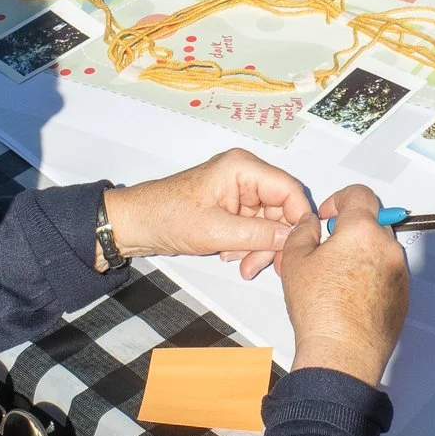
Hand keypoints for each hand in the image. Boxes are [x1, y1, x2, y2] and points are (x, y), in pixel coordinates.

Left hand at [102, 149, 313, 279]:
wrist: (136, 224)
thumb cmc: (168, 217)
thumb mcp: (217, 231)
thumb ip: (258, 234)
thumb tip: (292, 238)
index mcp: (243, 168)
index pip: (289, 190)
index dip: (298, 219)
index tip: (298, 247)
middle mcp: (245, 175)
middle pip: (280, 209)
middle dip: (273, 241)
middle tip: (263, 267)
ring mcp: (238, 191)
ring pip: (268, 222)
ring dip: (258, 247)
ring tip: (241, 266)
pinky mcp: (231, 206)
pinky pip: (252, 227)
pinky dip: (247, 245)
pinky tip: (230, 256)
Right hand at [276, 185, 407, 386]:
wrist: (343, 354)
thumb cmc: (321, 311)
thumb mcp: (296, 262)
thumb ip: (303, 232)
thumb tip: (310, 224)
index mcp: (362, 231)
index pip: (359, 194)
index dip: (339, 199)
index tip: (328, 215)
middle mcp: (387, 247)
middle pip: (371, 222)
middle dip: (350, 230)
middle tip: (328, 249)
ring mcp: (399, 273)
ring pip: (380, 249)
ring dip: (361, 254)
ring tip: (336, 278)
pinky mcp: (403, 296)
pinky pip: (387, 274)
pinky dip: (371, 276)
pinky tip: (350, 296)